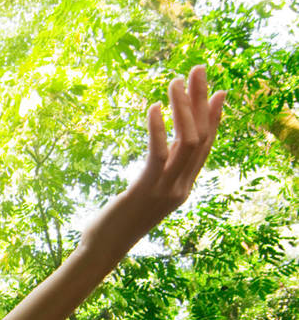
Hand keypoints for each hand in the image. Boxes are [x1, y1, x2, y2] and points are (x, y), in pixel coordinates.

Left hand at [83, 65, 225, 253]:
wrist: (102, 250)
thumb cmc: (116, 222)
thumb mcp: (142, 194)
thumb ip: (155, 175)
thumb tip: (160, 154)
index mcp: (182, 188)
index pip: (206, 147)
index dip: (213, 118)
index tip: (217, 91)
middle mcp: (181, 188)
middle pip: (201, 137)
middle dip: (201, 101)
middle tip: (198, 70)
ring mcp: (166, 190)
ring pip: (187, 141)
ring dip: (182, 107)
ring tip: (175, 81)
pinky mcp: (145, 190)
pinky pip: (158, 153)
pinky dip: (157, 128)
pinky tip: (152, 107)